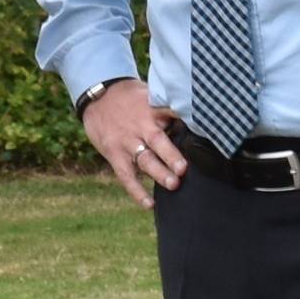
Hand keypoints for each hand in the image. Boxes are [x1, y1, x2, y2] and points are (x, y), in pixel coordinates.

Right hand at [80, 78, 186, 208]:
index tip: (202, 132)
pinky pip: (125, 175)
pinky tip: (149, 204)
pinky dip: (136, 191)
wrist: (97, 95)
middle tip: (183, 168)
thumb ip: (169, 107)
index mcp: (152, 109)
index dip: (185, 123)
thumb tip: (199, 118)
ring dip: (158, 172)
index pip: (172, 114)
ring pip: (143, 159)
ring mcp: (126, 141)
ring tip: (173, 184)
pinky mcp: (114, 154)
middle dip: (170, 155)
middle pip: (157, 141)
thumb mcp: (149, 94)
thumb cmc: (131, 97)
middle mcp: (140, 126)